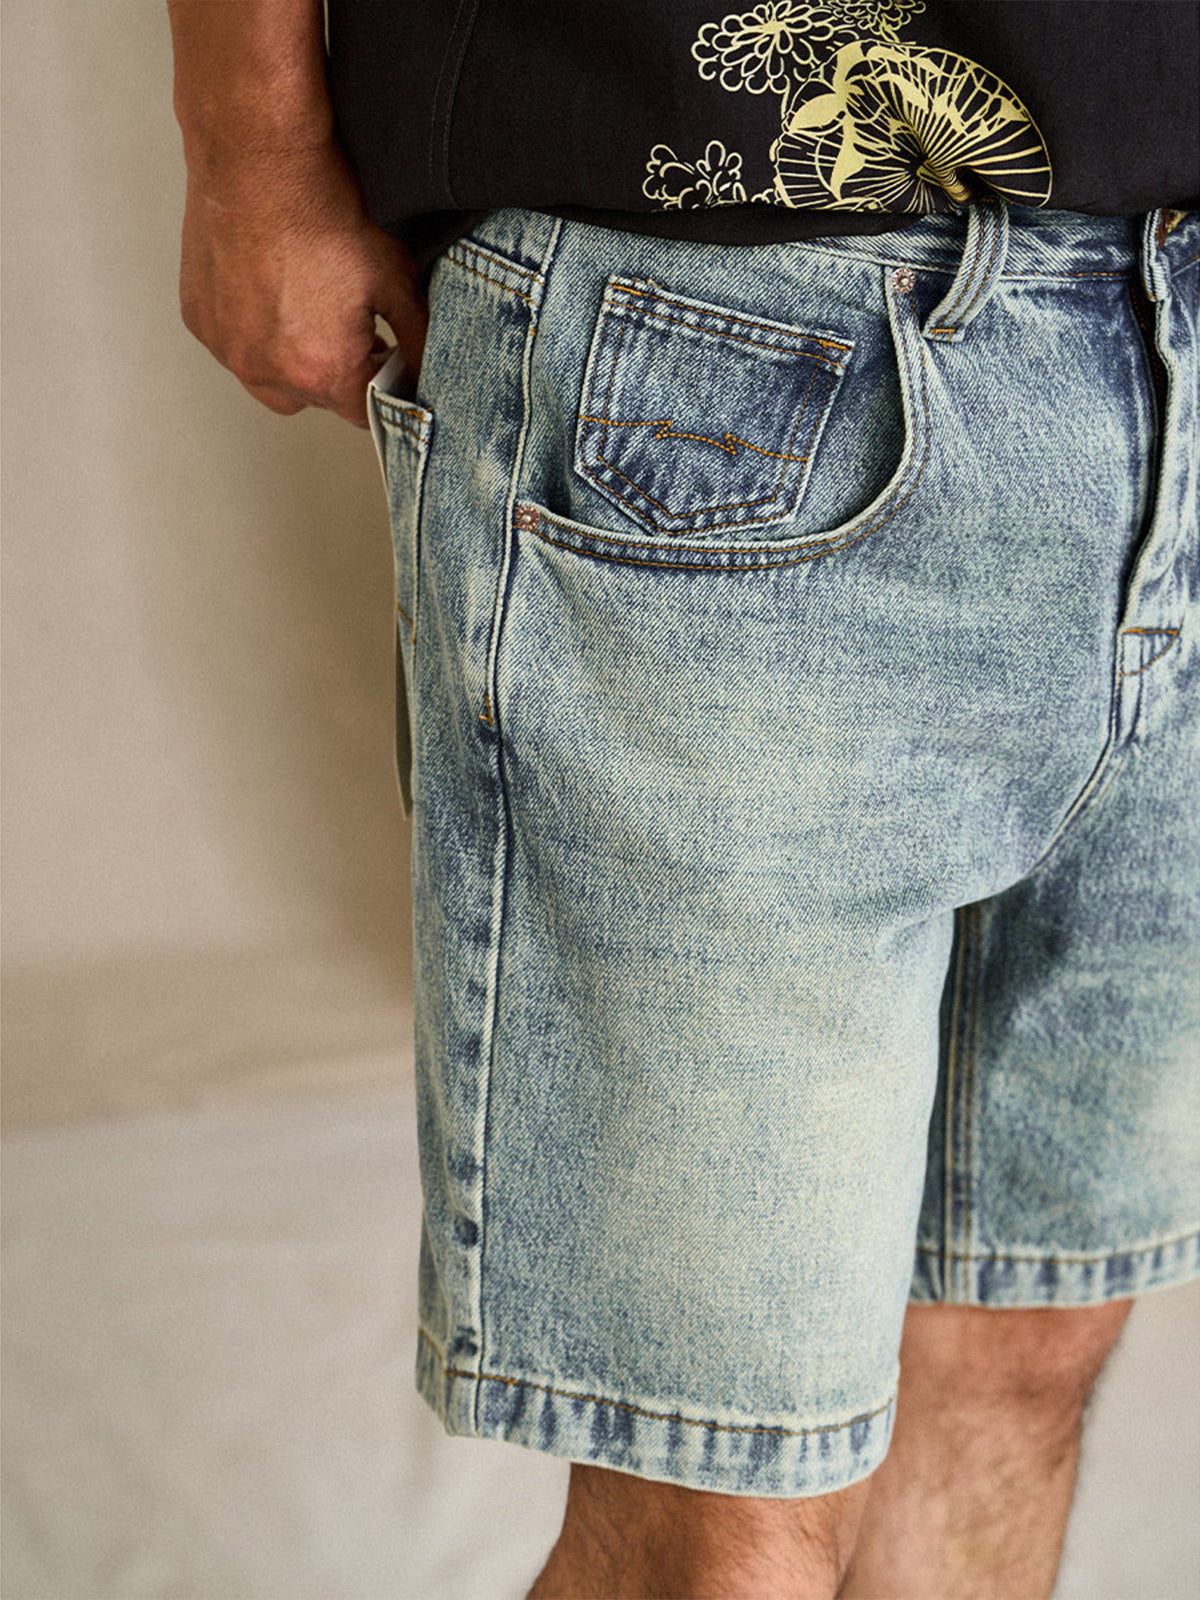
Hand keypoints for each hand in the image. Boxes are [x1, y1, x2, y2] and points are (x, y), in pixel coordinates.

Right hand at [178, 138, 427, 427]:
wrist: (257, 154)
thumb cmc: (325, 210)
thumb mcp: (395, 278)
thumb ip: (420, 340)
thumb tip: (434, 375)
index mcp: (320, 371)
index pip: (364, 415)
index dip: (382, 387)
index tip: (387, 357)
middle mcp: (265, 371)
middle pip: (317, 400)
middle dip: (337, 372)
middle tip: (349, 321)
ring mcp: (225, 347)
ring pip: (270, 381)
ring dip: (292, 358)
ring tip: (307, 304)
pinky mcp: (198, 320)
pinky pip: (234, 346)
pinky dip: (254, 331)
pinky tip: (269, 289)